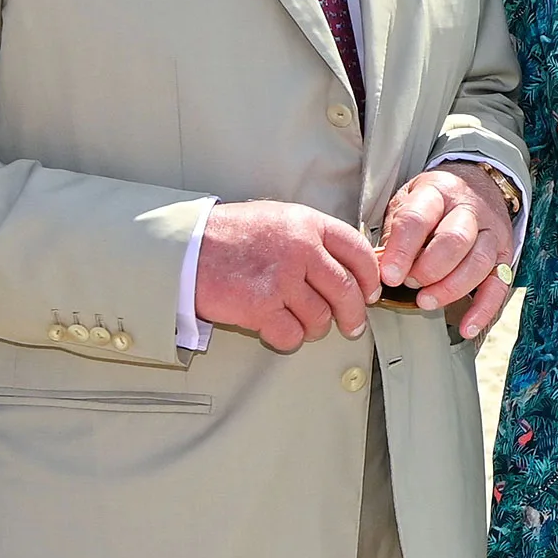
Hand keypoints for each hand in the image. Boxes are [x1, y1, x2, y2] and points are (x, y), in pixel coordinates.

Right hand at [195, 201, 379, 353]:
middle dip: (354, 314)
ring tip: (301, 323)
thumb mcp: (279, 218)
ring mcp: (281, 279)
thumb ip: (314, 237)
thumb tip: (351, 264)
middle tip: (352, 326)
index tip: (370, 293)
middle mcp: (300, 249)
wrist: (187, 249)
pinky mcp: (261, 307)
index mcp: (308, 224)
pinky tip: (278, 329)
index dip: (370, 278)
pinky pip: (293, 335)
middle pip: (346, 291)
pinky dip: (289, 339)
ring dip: (315, 328)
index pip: (358, 252)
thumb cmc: (232, 235)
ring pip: (321, 318)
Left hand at [377, 164, 514, 340]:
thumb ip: (395, 233)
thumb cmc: (435, 202)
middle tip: (409, 283)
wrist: (479, 185)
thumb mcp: (408, 202)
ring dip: (450, 288)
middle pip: (454, 240)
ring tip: (426, 301)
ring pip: (478, 262)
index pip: (418, 219)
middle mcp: (468, 209)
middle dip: (429, 269)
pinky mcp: (504, 256)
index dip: (402, 250)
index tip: (389, 275)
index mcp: (437, 192)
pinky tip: (466, 326)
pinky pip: (499, 286)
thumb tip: (380, 268)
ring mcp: (491, 232)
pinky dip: (483, 310)